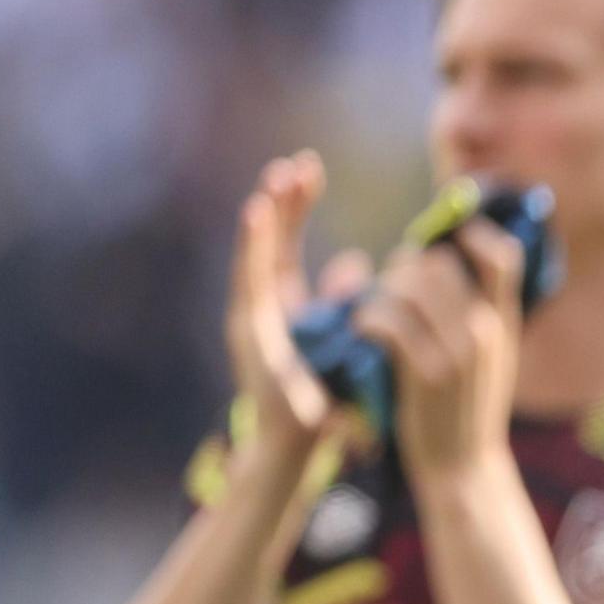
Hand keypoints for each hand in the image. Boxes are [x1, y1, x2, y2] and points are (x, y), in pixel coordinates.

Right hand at [225, 151, 367, 463]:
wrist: (300, 440)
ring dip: (264, 218)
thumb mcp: (339, 334)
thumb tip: (354, 262)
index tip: (310, 170)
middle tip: (296, 164)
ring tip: (273, 182)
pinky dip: (252, 245)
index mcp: (282, 302)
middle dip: (282, 202)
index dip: (296, 206)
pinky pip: (249, 279)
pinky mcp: (248, 330)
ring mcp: (250, 317)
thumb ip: (339, 298)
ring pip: (255, 256)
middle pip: (269, 242)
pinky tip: (256, 213)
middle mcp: (261, 304)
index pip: (286, 242)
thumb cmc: (322, 393)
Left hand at [352, 215, 525, 476]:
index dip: (474, 233)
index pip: (502, 256)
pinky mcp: (425, 373)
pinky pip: (388, 322)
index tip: (447, 237)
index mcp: (504, 322)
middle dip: (405, 267)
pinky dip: (368, 319)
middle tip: (389, 288)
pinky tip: (363, 332)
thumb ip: (478, 314)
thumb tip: (443, 262)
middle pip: (438, 264)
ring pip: (407, 288)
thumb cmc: (466, 408)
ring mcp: (458, 352)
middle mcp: (486, 331)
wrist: (463, 466)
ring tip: (372, 313)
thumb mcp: (490, 358)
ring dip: (379, 293)